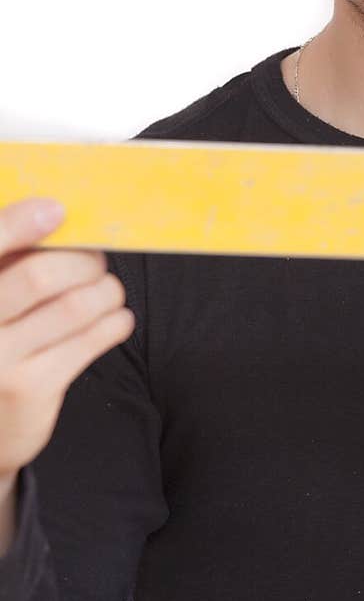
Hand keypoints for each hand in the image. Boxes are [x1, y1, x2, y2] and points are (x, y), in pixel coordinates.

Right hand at [0, 198, 134, 481]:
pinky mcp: (29, 390)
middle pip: (39, 276)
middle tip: (96, 262)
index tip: (57, 210)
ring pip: (74, 307)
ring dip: (106, 291)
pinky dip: (115, 322)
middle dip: (82, 261)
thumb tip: (55, 215)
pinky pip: (90, 341)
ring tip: (109, 291)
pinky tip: (116, 319)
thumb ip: (9, 263)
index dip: (20, 224)